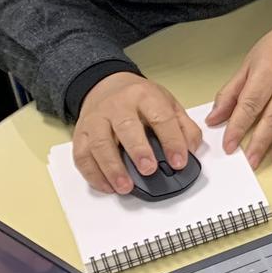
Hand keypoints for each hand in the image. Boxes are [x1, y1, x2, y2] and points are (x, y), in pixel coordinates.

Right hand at [74, 73, 202, 194]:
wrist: (106, 86)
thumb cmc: (139, 99)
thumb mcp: (168, 103)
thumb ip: (184, 127)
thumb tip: (191, 151)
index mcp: (144, 96)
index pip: (161, 118)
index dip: (172, 141)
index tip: (179, 162)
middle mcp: (118, 105)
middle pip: (126, 127)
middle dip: (138, 151)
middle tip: (148, 170)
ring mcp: (96, 119)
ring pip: (99, 143)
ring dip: (112, 168)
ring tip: (125, 187)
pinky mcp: (80, 133)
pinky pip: (81, 155)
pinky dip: (92, 174)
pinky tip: (107, 186)